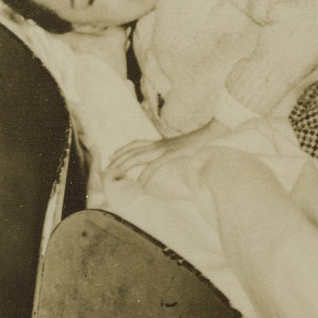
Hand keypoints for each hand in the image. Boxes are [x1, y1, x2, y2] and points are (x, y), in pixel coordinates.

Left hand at [107, 120, 225, 185]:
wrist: (211, 134)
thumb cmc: (199, 142)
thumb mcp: (181, 147)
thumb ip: (171, 152)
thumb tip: (168, 159)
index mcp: (160, 142)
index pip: (135, 144)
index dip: (122, 150)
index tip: (111, 156)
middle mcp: (159, 144)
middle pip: (132, 151)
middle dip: (117, 159)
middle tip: (106, 170)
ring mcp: (164, 148)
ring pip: (138, 157)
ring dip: (124, 166)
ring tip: (115, 175)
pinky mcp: (172, 154)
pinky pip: (154, 166)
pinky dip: (146, 175)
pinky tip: (141, 184)